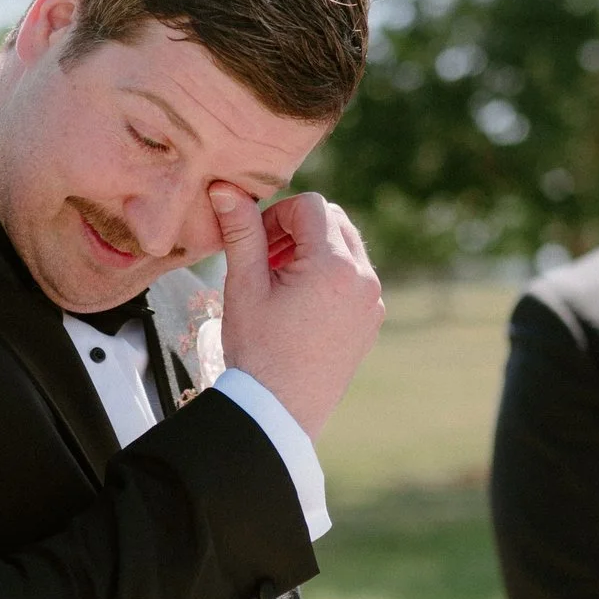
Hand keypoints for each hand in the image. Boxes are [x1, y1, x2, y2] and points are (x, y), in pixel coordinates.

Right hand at [208, 185, 383, 438]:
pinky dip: (330, 277)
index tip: (257, 242)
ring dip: (315, 251)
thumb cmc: (258, 350)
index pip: (311, 206)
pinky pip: (355, 279)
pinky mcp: (371, 322)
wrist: (278, 411)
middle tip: (267, 257)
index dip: (278, 215)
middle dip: (299, 229)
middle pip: (335, 221)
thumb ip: (241, 231)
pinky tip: (300, 305)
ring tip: (280, 280)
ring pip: (348, 249)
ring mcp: (373, 302)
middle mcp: (364, 279)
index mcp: (334, 266)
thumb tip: (225, 188)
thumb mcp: (244, 286)